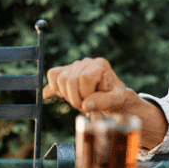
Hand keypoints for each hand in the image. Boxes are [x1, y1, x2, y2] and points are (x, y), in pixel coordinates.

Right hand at [43, 57, 168, 148]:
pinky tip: (56, 95)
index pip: (84, 78)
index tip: (92, 103)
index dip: (85, 94)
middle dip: (74, 97)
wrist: (111, 96)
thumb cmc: (115, 97)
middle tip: (83, 105)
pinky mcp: (66, 71)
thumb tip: (86, 104)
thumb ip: (104, 102)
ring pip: (58, 78)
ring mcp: (76, 65)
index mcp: (100, 65)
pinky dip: (53, 88)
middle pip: (68, 79)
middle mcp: (87, 62)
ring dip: (66, 95)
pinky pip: (52, 75)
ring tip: (78, 100)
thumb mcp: (116, 101)